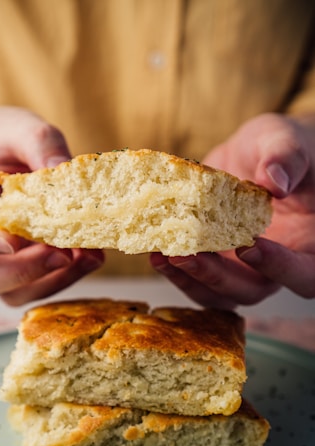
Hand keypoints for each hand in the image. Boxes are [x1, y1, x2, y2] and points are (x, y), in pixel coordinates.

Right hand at [0, 104, 103, 304]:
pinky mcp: (18, 268)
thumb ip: (38, 143)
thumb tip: (64, 170)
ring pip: (10, 294)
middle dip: (22, 272)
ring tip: (88, 256)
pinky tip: (91, 256)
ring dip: (51, 281)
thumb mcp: (15, 127)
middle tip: (63, 253)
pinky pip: (36, 288)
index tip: (10, 239)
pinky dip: (64, 278)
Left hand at [151, 113, 314, 308]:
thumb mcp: (287, 141)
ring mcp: (242, 268)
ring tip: (163, 256)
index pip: (303, 274)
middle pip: (252, 290)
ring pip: (219, 294)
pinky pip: (196, 280)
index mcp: (308, 245)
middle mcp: (275, 266)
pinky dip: (176, 271)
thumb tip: (274, 181)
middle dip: (217, 278)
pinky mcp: (215, 263)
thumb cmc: (282, 148)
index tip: (248, 247)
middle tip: (187, 256)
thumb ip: (286, 158)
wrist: (256, 154)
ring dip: (190, 280)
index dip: (279, 268)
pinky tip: (155, 252)